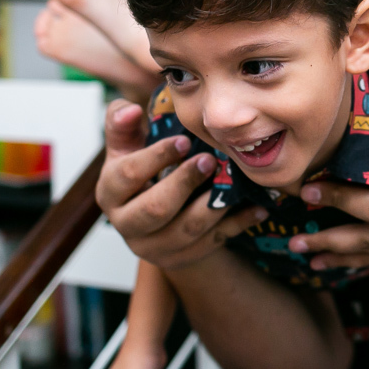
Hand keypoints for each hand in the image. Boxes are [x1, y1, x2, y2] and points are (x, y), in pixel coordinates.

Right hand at [96, 99, 267, 269]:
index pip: (127, 176)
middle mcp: (127, 225)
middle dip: (184, 183)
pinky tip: (258, 208)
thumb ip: (122, 123)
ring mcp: (154, 247)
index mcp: (110, 194)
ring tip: (232, 183)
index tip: (183, 141)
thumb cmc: (143, 171)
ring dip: (212, 206)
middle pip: (155, 209)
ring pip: (186, 231)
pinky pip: (213, 243)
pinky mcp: (181, 259)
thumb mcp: (127, 147)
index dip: (155, 157)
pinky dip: (237, 224)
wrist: (156, 219)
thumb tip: (130, 109)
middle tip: (209, 160)